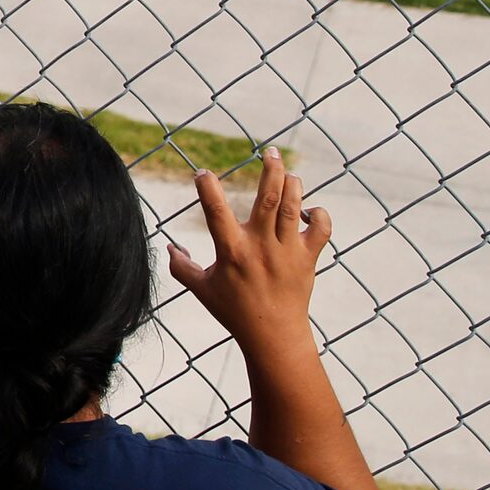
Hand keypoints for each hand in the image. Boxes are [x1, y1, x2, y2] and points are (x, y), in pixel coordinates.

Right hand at [167, 146, 328, 360]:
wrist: (275, 337)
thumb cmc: (235, 313)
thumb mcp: (202, 290)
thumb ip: (182, 267)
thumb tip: (168, 247)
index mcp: (232, 252)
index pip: (216, 213)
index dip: (207, 189)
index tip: (202, 173)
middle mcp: (261, 247)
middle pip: (269, 199)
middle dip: (271, 171)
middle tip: (269, 151)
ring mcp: (288, 252)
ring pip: (295, 208)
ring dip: (294, 185)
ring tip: (288, 171)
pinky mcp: (308, 258)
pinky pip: (322, 229)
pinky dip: (319, 214)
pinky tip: (307, 210)